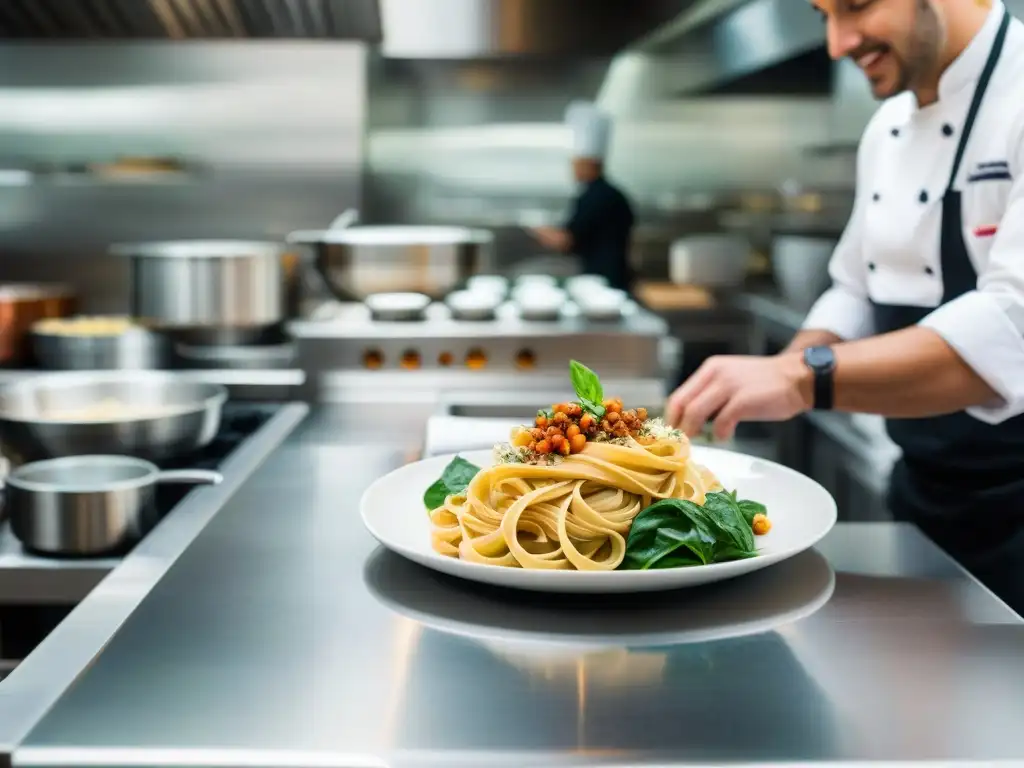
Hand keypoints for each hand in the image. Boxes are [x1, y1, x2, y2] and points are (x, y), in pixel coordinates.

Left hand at [666, 353, 813, 439]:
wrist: (797, 377)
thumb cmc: (765, 383)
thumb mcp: (732, 378)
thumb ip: (712, 392)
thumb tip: (692, 418)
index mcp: (711, 368)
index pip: (679, 395)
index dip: (672, 417)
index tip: (673, 432)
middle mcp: (716, 374)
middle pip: (683, 404)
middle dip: (678, 427)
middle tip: (681, 442)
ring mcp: (729, 386)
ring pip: (696, 412)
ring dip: (693, 431)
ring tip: (700, 440)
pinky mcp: (743, 400)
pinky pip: (720, 422)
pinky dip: (719, 433)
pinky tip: (725, 436)